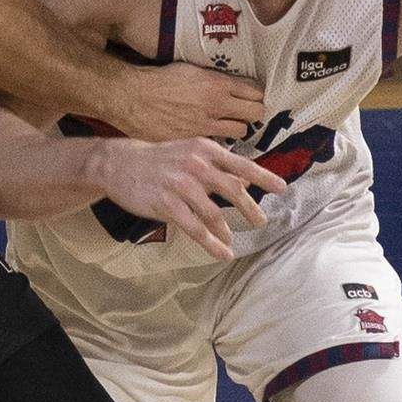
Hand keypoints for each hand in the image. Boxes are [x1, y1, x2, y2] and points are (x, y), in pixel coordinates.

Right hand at [88, 138, 288, 261]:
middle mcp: (196, 165)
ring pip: (213, 214)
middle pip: (232, 190)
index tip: (282, 189)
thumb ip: (218, 165)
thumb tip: (245, 178)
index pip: (241, 164)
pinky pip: (194, 228)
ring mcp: (180, 185)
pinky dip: (211, 243)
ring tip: (232, 242)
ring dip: (226, 231)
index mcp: (205, 150)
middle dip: (250, 209)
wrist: (120, 163)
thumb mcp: (191, 152)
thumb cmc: (160, 159)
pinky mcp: (166, 204)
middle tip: (261, 221)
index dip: (263, 177)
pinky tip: (220, 252)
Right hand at [111, 61, 267, 142]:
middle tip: (247, 111)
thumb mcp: (191, 70)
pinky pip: (219, 142)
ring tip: (230, 123)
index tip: (253, 95)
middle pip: (256, 112)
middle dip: (254, 111)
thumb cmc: (158, 80)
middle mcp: (216, 104)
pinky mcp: (195, 140)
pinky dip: (219, 139)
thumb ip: (214, 79)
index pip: (256, 91)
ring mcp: (206, 124)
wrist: (132, 97)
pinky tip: (211, 133)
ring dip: (239, 127)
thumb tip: (232, 85)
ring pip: (241, 131)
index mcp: (216, 83)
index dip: (257, 93)